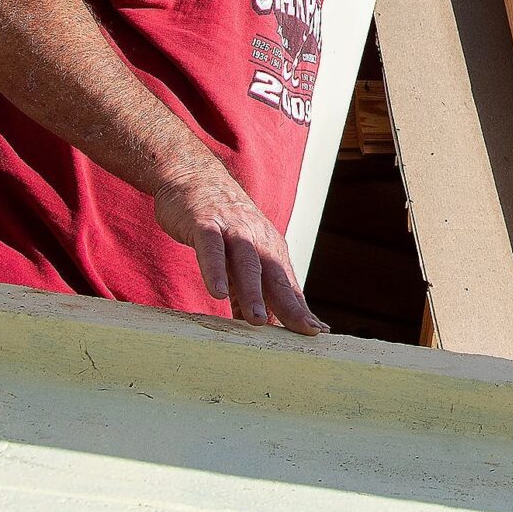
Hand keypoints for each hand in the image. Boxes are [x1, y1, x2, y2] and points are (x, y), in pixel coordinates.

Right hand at [151, 161, 326, 334]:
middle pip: (276, 277)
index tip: (316, 334)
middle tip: (303, 331)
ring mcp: (233, 231)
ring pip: (247, 264)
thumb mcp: (239, 258)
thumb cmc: (223, 226)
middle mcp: (257, 240)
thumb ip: (251, 290)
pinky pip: (211, 249)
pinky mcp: (205, 224)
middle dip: (290, 306)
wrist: (195, 177)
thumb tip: (265, 326)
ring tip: (257, 321)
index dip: (301, 310)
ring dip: (253, 292)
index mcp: (269, 250)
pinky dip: (215, 270)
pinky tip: (218, 292)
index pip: (287, 285)